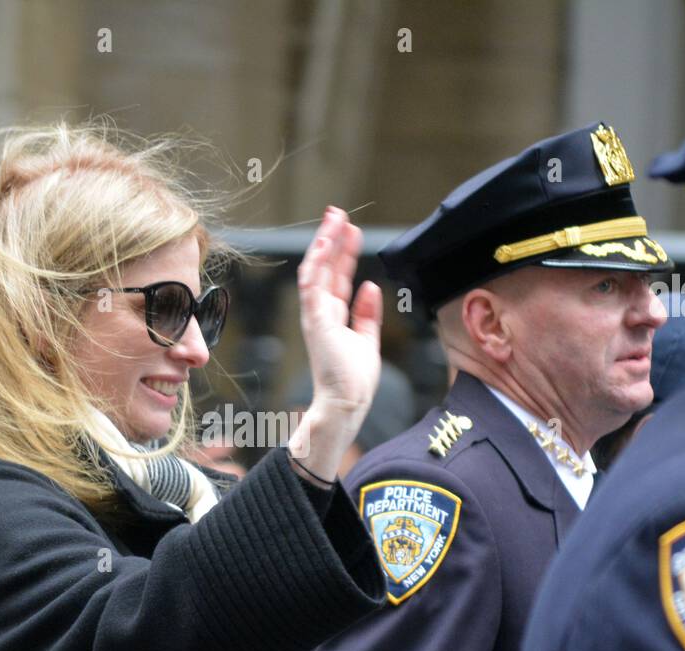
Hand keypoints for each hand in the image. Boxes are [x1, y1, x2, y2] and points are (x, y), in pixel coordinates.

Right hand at [288, 207, 383, 480]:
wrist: (346, 404)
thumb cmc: (354, 381)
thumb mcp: (367, 339)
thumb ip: (368, 313)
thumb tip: (371, 286)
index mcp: (332, 316)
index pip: (337, 276)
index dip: (344, 252)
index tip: (352, 229)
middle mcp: (320, 312)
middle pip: (325, 267)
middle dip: (331, 238)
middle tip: (338, 211)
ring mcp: (315, 316)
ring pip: (315, 270)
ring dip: (324, 243)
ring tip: (333, 218)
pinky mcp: (315, 322)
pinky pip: (313, 285)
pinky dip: (318, 263)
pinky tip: (325, 243)